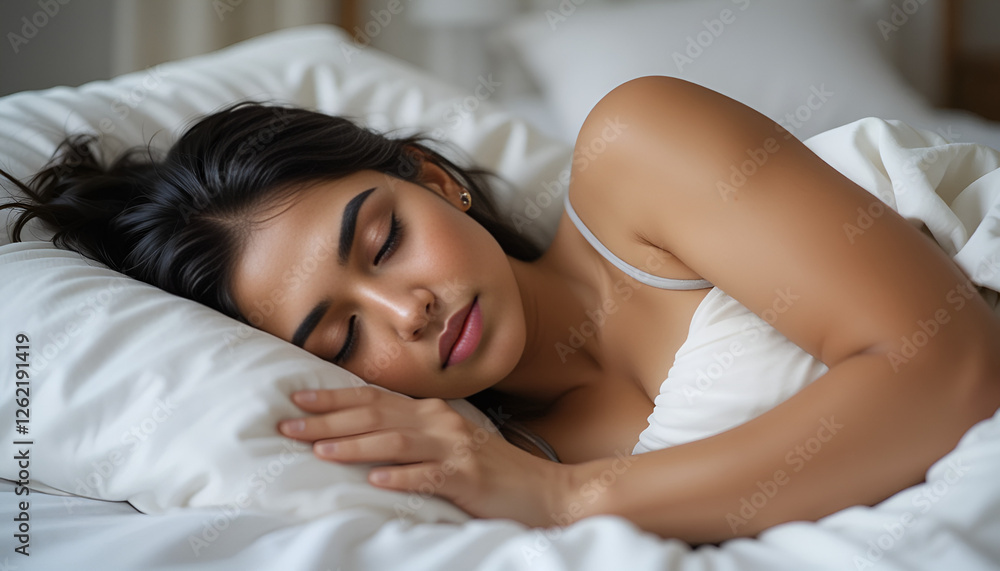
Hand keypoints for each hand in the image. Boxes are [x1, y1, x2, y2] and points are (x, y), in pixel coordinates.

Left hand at [277, 385, 570, 526]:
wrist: (545, 490)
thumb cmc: (491, 472)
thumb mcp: (448, 445)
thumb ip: (412, 436)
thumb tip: (363, 435)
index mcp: (432, 413)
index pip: (374, 399)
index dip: (334, 398)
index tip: (297, 399)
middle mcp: (441, 423)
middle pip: (376, 415)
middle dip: (329, 419)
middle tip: (289, 423)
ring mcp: (456, 449)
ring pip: (396, 440)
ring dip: (355, 445)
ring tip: (319, 450)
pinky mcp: (468, 477)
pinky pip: (430, 475)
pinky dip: (402, 476)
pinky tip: (376, 481)